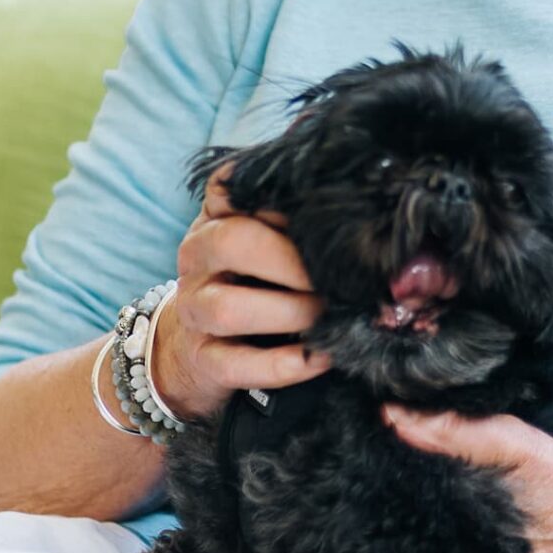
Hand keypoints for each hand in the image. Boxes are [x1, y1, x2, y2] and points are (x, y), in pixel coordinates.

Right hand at [149, 160, 330, 420]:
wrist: (196, 345)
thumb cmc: (249, 280)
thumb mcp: (262, 238)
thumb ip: (293, 218)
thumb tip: (358, 205)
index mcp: (214, 217)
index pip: (231, 187)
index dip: (280, 197)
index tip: (326, 212)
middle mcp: (197, 257)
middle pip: (232, 243)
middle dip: (293, 261)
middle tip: (340, 277)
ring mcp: (194, 309)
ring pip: (229, 310)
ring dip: (291, 313)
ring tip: (331, 316)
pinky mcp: (202, 359)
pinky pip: (237, 364)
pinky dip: (283, 365)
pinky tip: (322, 357)